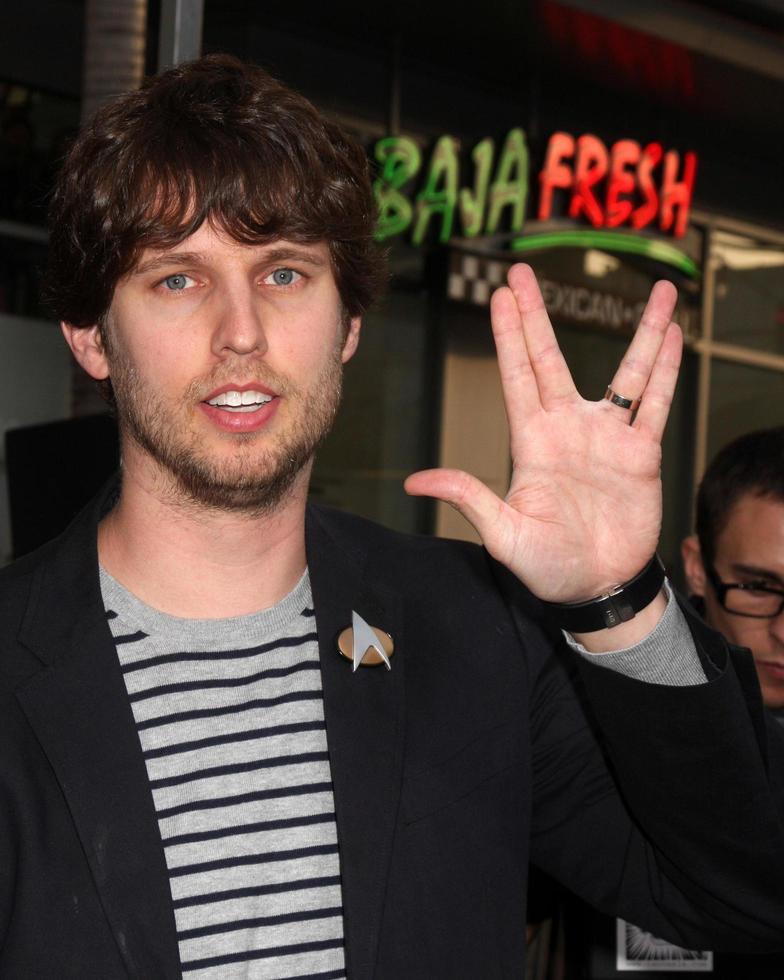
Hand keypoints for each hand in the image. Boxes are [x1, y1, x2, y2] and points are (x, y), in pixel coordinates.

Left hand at [405, 264, 681, 604]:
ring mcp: (606, 437)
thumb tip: (416, 481)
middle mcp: (568, 428)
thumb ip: (469, 499)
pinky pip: (654, 404)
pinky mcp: (640, 454)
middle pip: (552, 358)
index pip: (518, 375)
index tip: (501, 294)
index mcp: (532, 442)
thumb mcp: (503, 535)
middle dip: (537, 315)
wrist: (597, 587)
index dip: (511, 334)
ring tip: (656, 290)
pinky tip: (673, 336)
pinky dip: (665, 370)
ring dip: (640, 331)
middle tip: (523, 272)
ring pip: (626, 372)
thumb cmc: (546, 566)